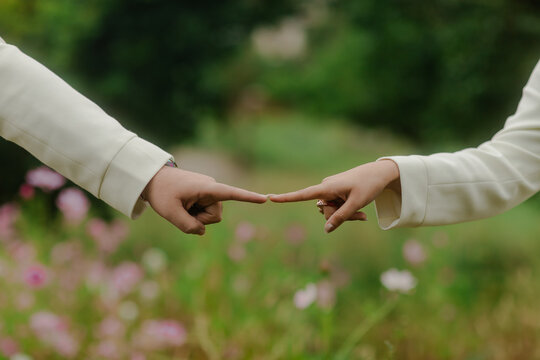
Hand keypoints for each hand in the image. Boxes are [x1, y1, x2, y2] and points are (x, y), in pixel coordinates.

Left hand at [142, 166, 266, 234]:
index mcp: (207, 188)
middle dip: (200, 219)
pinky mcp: (205, 195)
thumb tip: (202, 231)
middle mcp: (212, 188)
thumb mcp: (170, 213)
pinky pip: (205, 212)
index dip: (248, 197)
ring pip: (211, 216)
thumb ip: (187, 226)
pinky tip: (184, 206)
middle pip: (215, 216)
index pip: (231, 193)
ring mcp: (209, 192)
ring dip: (196, 217)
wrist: (152, 179)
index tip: (265, 198)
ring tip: (181, 206)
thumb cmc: (161, 193)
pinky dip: (194, 214)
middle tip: (181, 210)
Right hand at [269, 160, 399, 232]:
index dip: (286, 198)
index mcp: (327, 187)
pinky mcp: (335, 192)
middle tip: (360, 216)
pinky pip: (336, 207)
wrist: (380, 173)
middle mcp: (325, 187)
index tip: (270, 198)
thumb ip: (341, 217)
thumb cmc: (369, 186)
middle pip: (324, 212)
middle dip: (339, 217)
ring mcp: (330, 190)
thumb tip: (326, 229)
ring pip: (331, 211)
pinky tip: (360, 209)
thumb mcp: (356, 204)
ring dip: (344, 215)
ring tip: (361, 211)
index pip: (302, 195)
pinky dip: (346, 211)